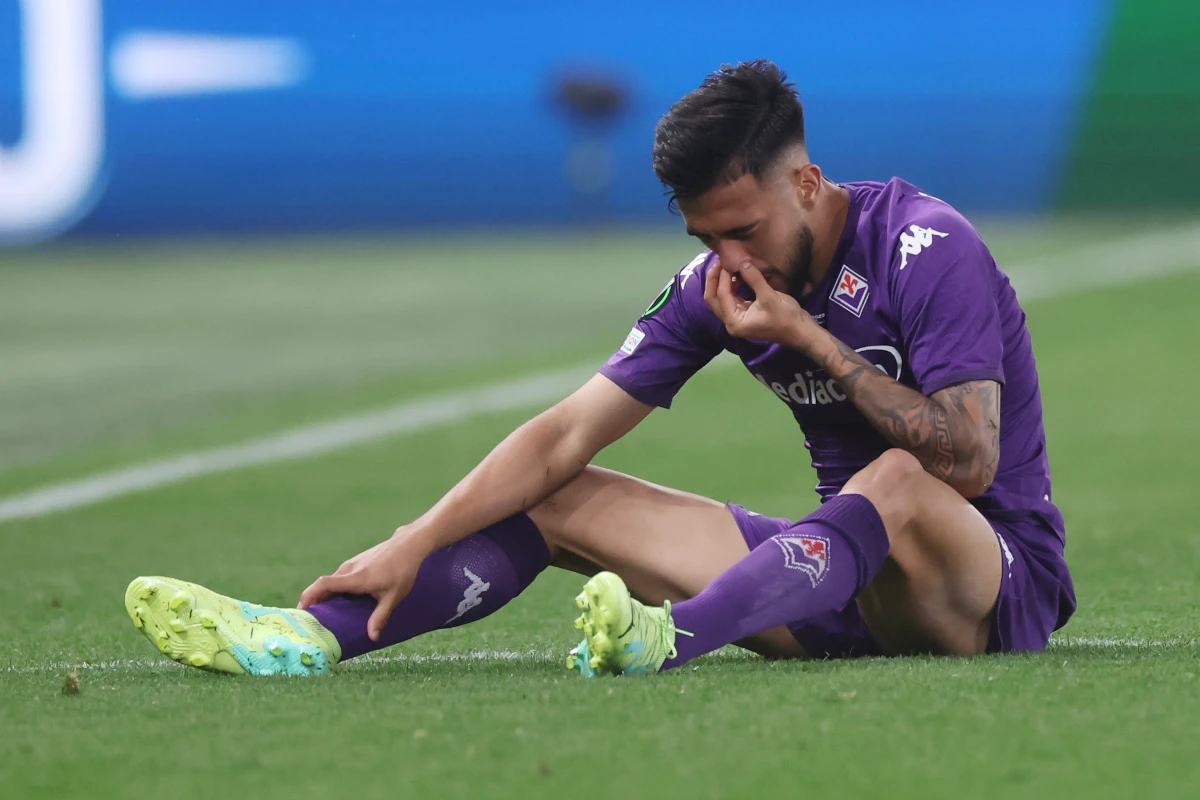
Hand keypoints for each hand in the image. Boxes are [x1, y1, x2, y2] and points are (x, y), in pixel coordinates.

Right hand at [298, 529, 425, 640]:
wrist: (407, 545)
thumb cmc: (402, 571)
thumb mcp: (393, 597)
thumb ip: (380, 617)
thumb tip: (372, 638)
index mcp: (355, 578)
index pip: (324, 584)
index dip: (309, 596)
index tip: (301, 611)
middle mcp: (348, 569)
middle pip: (323, 585)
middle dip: (313, 602)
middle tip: (310, 622)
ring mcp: (351, 564)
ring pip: (331, 582)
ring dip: (324, 596)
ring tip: (323, 615)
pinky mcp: (355, 563)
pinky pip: (338, 578)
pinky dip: (333, 590)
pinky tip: (340, 602)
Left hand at [703, 260, 816, 347]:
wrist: (801, 331)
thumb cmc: (786, 317)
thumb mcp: (769, 296)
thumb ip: (753, 278)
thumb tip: (742, 262)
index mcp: (734, 321)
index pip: (721, 295)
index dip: (722, 276)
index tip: (726, 260)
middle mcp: (731, 322)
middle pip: (713, 299)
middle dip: (714, 280)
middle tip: (719, 262)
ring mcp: (737, 320)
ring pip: (721, 299)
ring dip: (722, 283)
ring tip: (726, 265)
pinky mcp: (745, 315)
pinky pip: (732, 299)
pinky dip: (731, 287)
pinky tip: (736, 275)